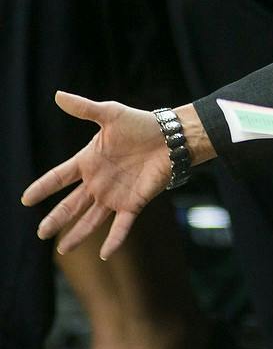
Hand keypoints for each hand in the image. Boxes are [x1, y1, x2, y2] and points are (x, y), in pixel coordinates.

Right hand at [21, 92, 171, 259]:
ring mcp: (115, 194)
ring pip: (92, 218)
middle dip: (56, 218)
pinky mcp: (134, 202)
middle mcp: (99, 182)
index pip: (59, 177)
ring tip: (63, 249)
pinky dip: (114, 239)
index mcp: (89, 161)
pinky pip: (122, 224)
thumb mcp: (110, 114)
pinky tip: (104, 253)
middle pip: (71, 204)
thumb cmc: (141, 124)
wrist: (171, 137)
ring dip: (78, 233)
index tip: (26, 199)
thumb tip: (58, 95)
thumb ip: (84, 108)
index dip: (43, 187)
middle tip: (40, 232)